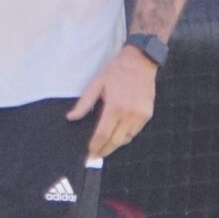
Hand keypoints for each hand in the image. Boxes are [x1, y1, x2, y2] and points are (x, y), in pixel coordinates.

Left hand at [67, 44, 158, 160]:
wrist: (140, 61)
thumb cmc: (116, 71)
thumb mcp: (96, 84)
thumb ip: (84, 104)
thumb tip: (71, 118)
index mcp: (115, 107)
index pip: (103, 134)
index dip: (95, 146)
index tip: (88, 154)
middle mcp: (129, 114)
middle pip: (115, 141)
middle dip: (104, 150)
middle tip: (95, 156)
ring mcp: (140, 116)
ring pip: (126, 139)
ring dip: (115, 144)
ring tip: (105, 145)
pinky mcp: (147, 115)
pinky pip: (134, 132)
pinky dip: (125, 135)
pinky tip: (117, 134)